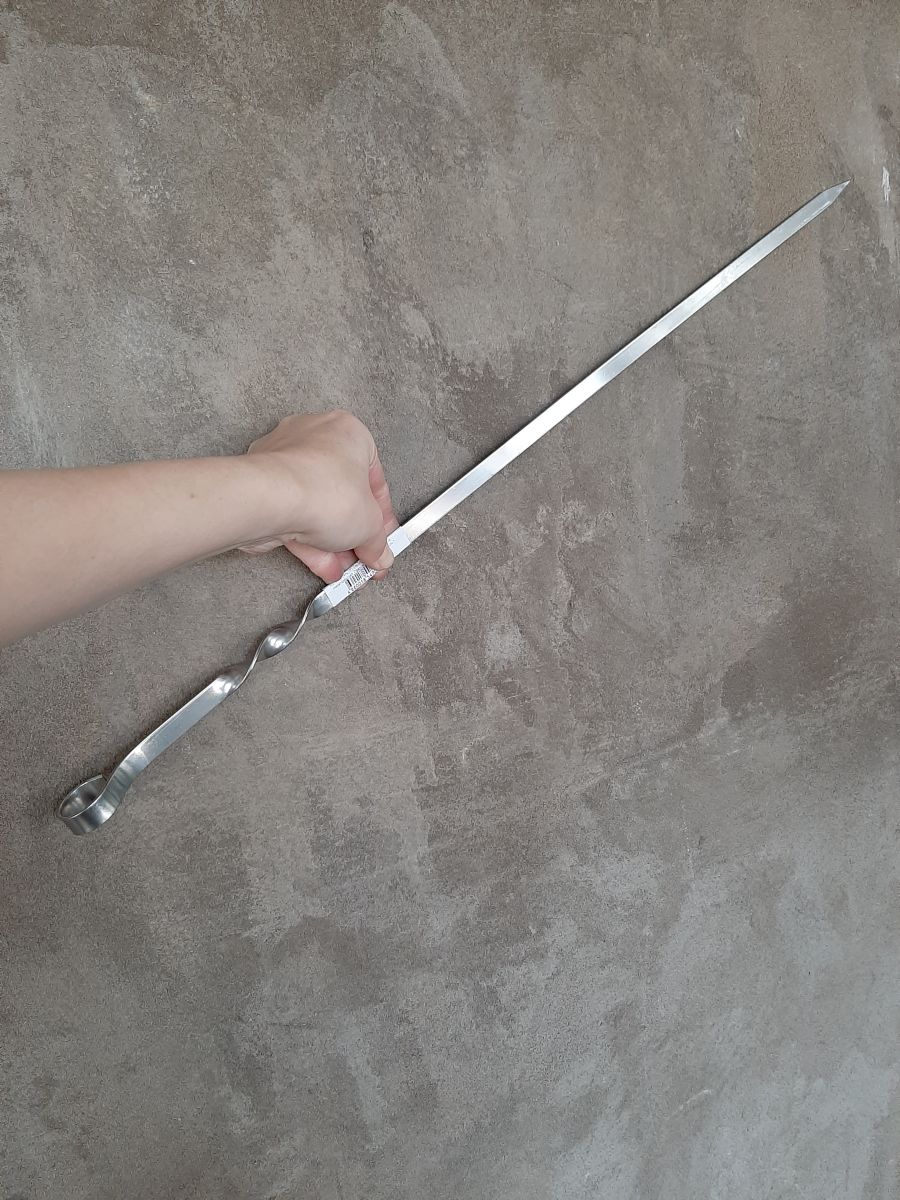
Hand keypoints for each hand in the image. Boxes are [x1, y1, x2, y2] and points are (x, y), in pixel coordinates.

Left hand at [240, 411, 398, 582]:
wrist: (269, 500)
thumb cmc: (320, 490)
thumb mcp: (369, 524)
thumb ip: (377, 541)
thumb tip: (378, 553)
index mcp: (348, 432)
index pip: (373, 479)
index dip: (381, 517)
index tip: (381, 539)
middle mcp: (314, 438)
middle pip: (341, 494)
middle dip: (351, 533)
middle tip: (361, 555)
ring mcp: (284, 459)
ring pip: (314, 507)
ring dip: (330, 543)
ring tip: (341, 568)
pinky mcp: (262, 483)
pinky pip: (291, 513)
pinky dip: (306, 540)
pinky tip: (320, 564)